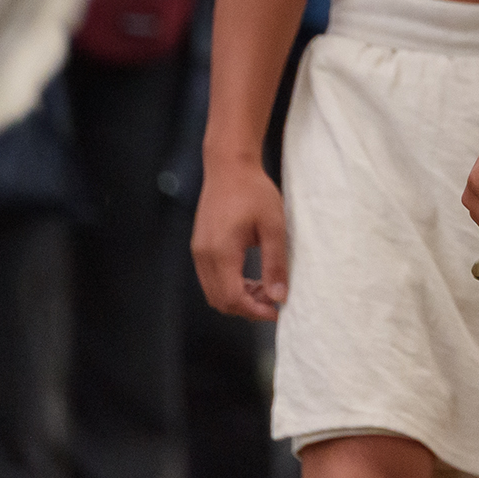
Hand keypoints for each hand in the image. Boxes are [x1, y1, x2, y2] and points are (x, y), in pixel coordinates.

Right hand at [194, 158, 291, 319]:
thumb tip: (280, 296)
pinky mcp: (199, 246)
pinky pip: (211, 278)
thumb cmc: (253, 191)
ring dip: (239, 298)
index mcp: (220, 252)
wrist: (229, 165)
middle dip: (247, 308)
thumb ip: (275, 263)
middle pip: (220, 301)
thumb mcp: (273, 226)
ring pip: (214, 292)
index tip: (276, 312)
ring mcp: (198, 251)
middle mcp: (204, 255)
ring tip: (266, 288)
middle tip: (274, 300)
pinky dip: (230, 286)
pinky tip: (250, 277)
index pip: (232, 298)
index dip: (254, 312)